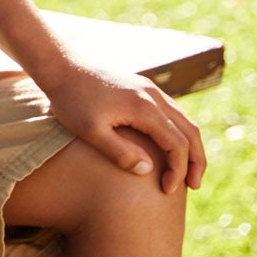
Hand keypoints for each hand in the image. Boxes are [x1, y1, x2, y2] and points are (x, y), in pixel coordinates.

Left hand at [36, 57, 206, 194]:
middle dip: (196, 161)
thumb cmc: (71, 100)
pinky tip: (169, 147)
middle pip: (191, 132)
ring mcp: (150, 89)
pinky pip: (171, 112)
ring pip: (184, 120)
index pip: (177, 144)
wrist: (59, 65)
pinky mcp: (142, 87)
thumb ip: (119, 152)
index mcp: (145, 108)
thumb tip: (148, 170)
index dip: (178, 170)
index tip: (167, 190)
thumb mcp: (89, 130)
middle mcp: (154, 96)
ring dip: (191, 146)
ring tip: (187, 171)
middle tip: (193, 187)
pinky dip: (179, 132)